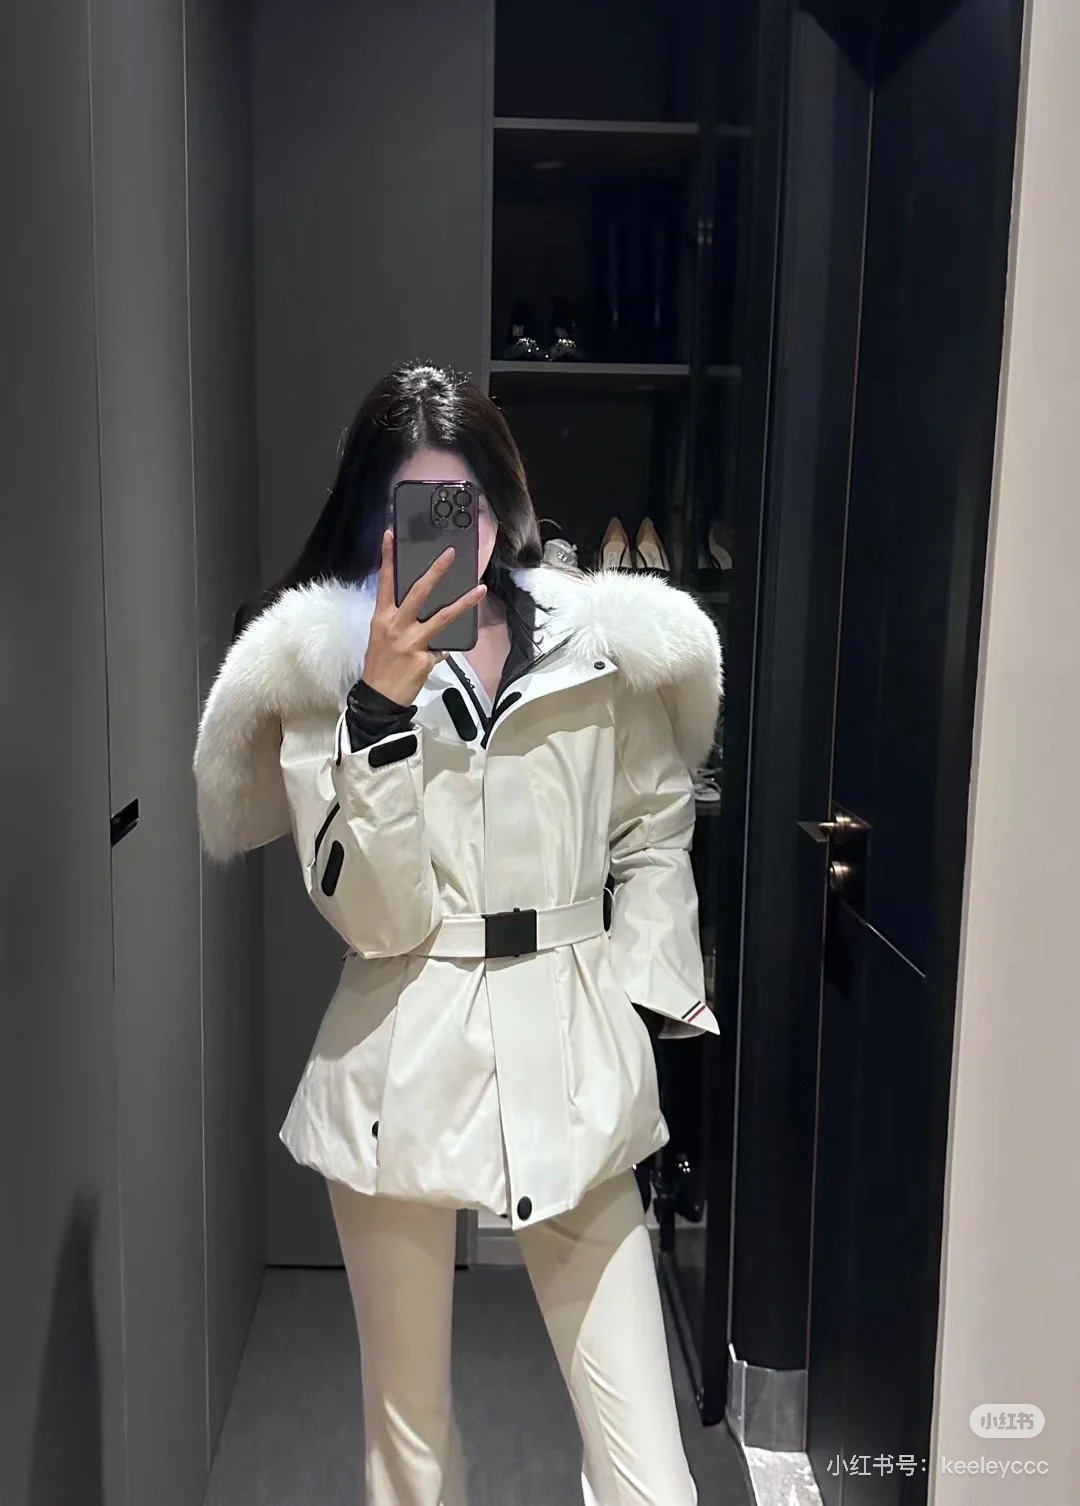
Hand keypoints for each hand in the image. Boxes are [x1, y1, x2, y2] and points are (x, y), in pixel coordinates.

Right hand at [361, 529, 485, 705]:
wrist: (379, 697)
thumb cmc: (380, 664)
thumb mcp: (382, 637)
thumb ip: (400, 621)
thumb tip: (424, 613)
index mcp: (382, 617)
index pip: (385, 582)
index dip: (387, 558)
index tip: (390, 536)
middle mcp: (396, 625)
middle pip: (419, 592)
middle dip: (436, 571)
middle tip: (450, 554)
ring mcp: (412, 641)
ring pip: (443, 617)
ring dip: (464, 603)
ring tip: (481, 590)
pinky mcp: (425, 657)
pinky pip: (441, 649)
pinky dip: (440, 651)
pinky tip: (431, 658)